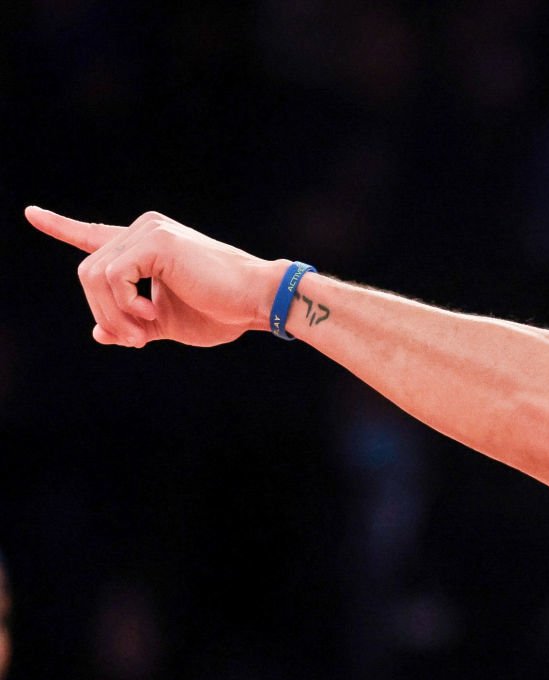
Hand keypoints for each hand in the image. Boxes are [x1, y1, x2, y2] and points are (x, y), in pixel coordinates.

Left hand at [25, 206, 289, 348]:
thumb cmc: (223, 312)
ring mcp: (148, 231)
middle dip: (103, 313)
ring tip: (143, 333)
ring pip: (93, 275)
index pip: (95, 235)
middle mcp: (144, 229)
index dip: (61, 226)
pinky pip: (111, 277)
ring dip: (112, 314)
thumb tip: (99, 334)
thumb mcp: (167, 323)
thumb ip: (131, 324)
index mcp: (147, 245)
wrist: (259, 302)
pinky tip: (151, 315)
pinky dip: (124, 304)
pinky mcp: (154, 242)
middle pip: (88, 272)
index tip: (32, 213)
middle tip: (134, 341)